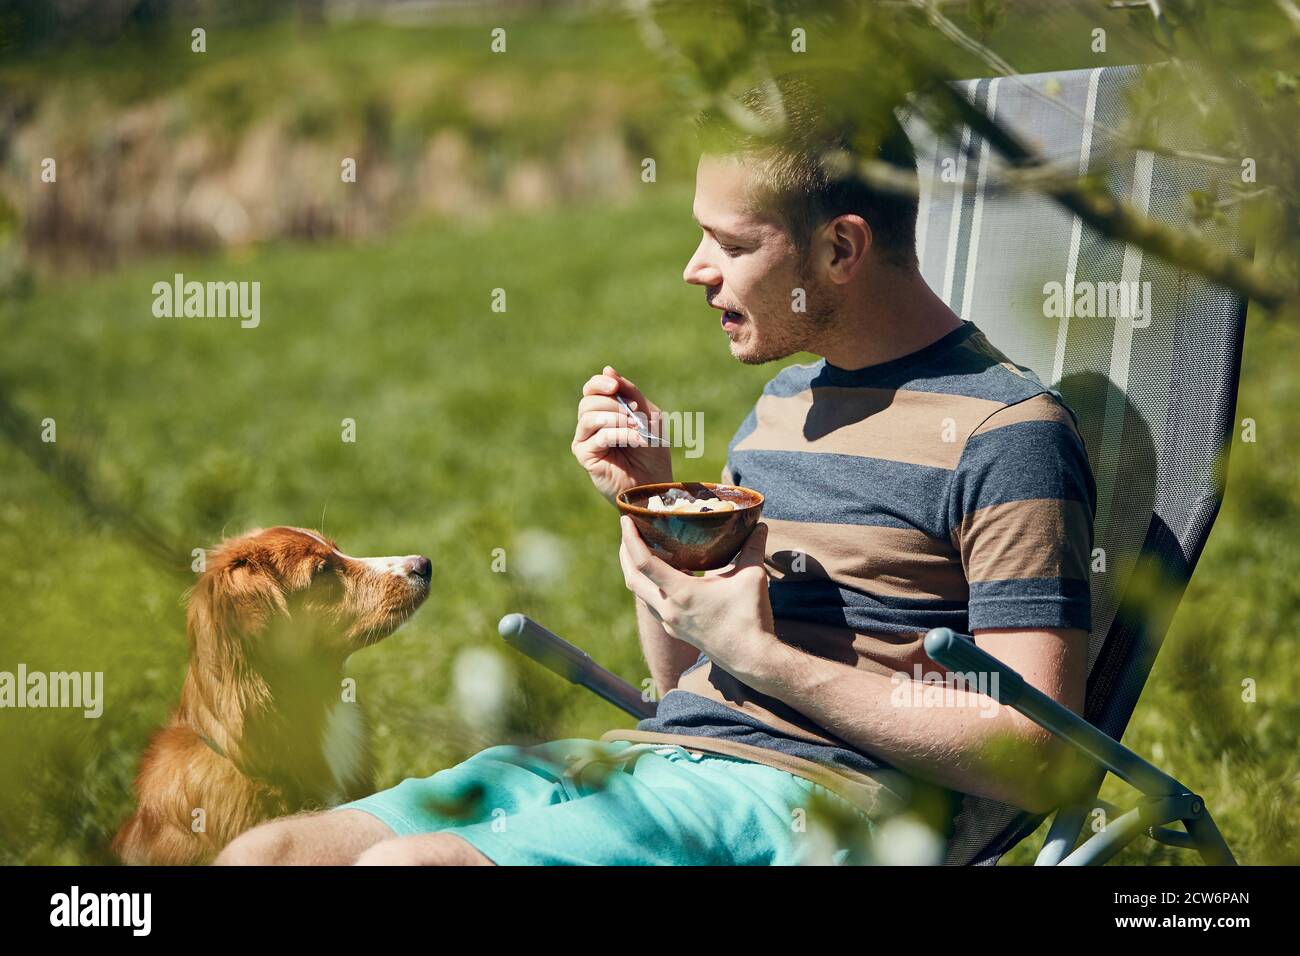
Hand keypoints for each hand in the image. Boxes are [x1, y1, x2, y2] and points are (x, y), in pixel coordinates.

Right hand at [572, 365, 671, 503]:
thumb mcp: (648, 415)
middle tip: (635, 414)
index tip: (615, 385)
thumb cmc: (652, 452)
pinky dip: (620, 434)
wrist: (655, 485)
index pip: (591, 389)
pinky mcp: (585, 455)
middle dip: (614, 403)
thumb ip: (630, 393)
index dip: (600, 383)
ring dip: (616, 417)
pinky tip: (636, 439)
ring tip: (636, 428)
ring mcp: (585, 440)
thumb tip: (607, 369)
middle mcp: (590, 425)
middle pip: (588, 400)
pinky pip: (598, 436)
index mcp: (604, 412)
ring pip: (589, 416)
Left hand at [618, 516, 778, 681]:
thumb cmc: (750, 618)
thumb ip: (752, 548)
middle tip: (627, 530)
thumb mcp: (752, 577)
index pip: (644, 563)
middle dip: (625, 553)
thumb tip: (760, 524)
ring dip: (634, 571)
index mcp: (681, 593)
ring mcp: (671, 623)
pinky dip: (650, 587)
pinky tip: (662, 577)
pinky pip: (653, 605)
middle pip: (632, 578)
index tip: (625, 519)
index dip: (631, 539)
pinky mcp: (676, 631)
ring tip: (639, 550)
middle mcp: (669, 609)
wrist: (751, 659)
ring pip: (640, 594)